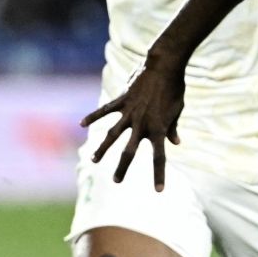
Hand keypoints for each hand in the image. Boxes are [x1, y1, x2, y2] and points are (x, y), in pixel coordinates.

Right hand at [81, 58, 186, 190]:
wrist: (164, 66)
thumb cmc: (174, 89)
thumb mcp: (177, 110)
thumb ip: (172, 128)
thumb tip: (174, 143)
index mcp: (159, 129)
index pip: (160, 157)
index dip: (159, 175)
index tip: (158, 190)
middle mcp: (142, 123)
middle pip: (130, 151)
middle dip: (123, 168)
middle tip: (116, 182)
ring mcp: (130, 112)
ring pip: (112, 134)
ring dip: (102, 149)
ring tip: (94, 161)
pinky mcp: (121, 100)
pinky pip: (104, 110)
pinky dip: (93, 116)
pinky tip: (81, 123)